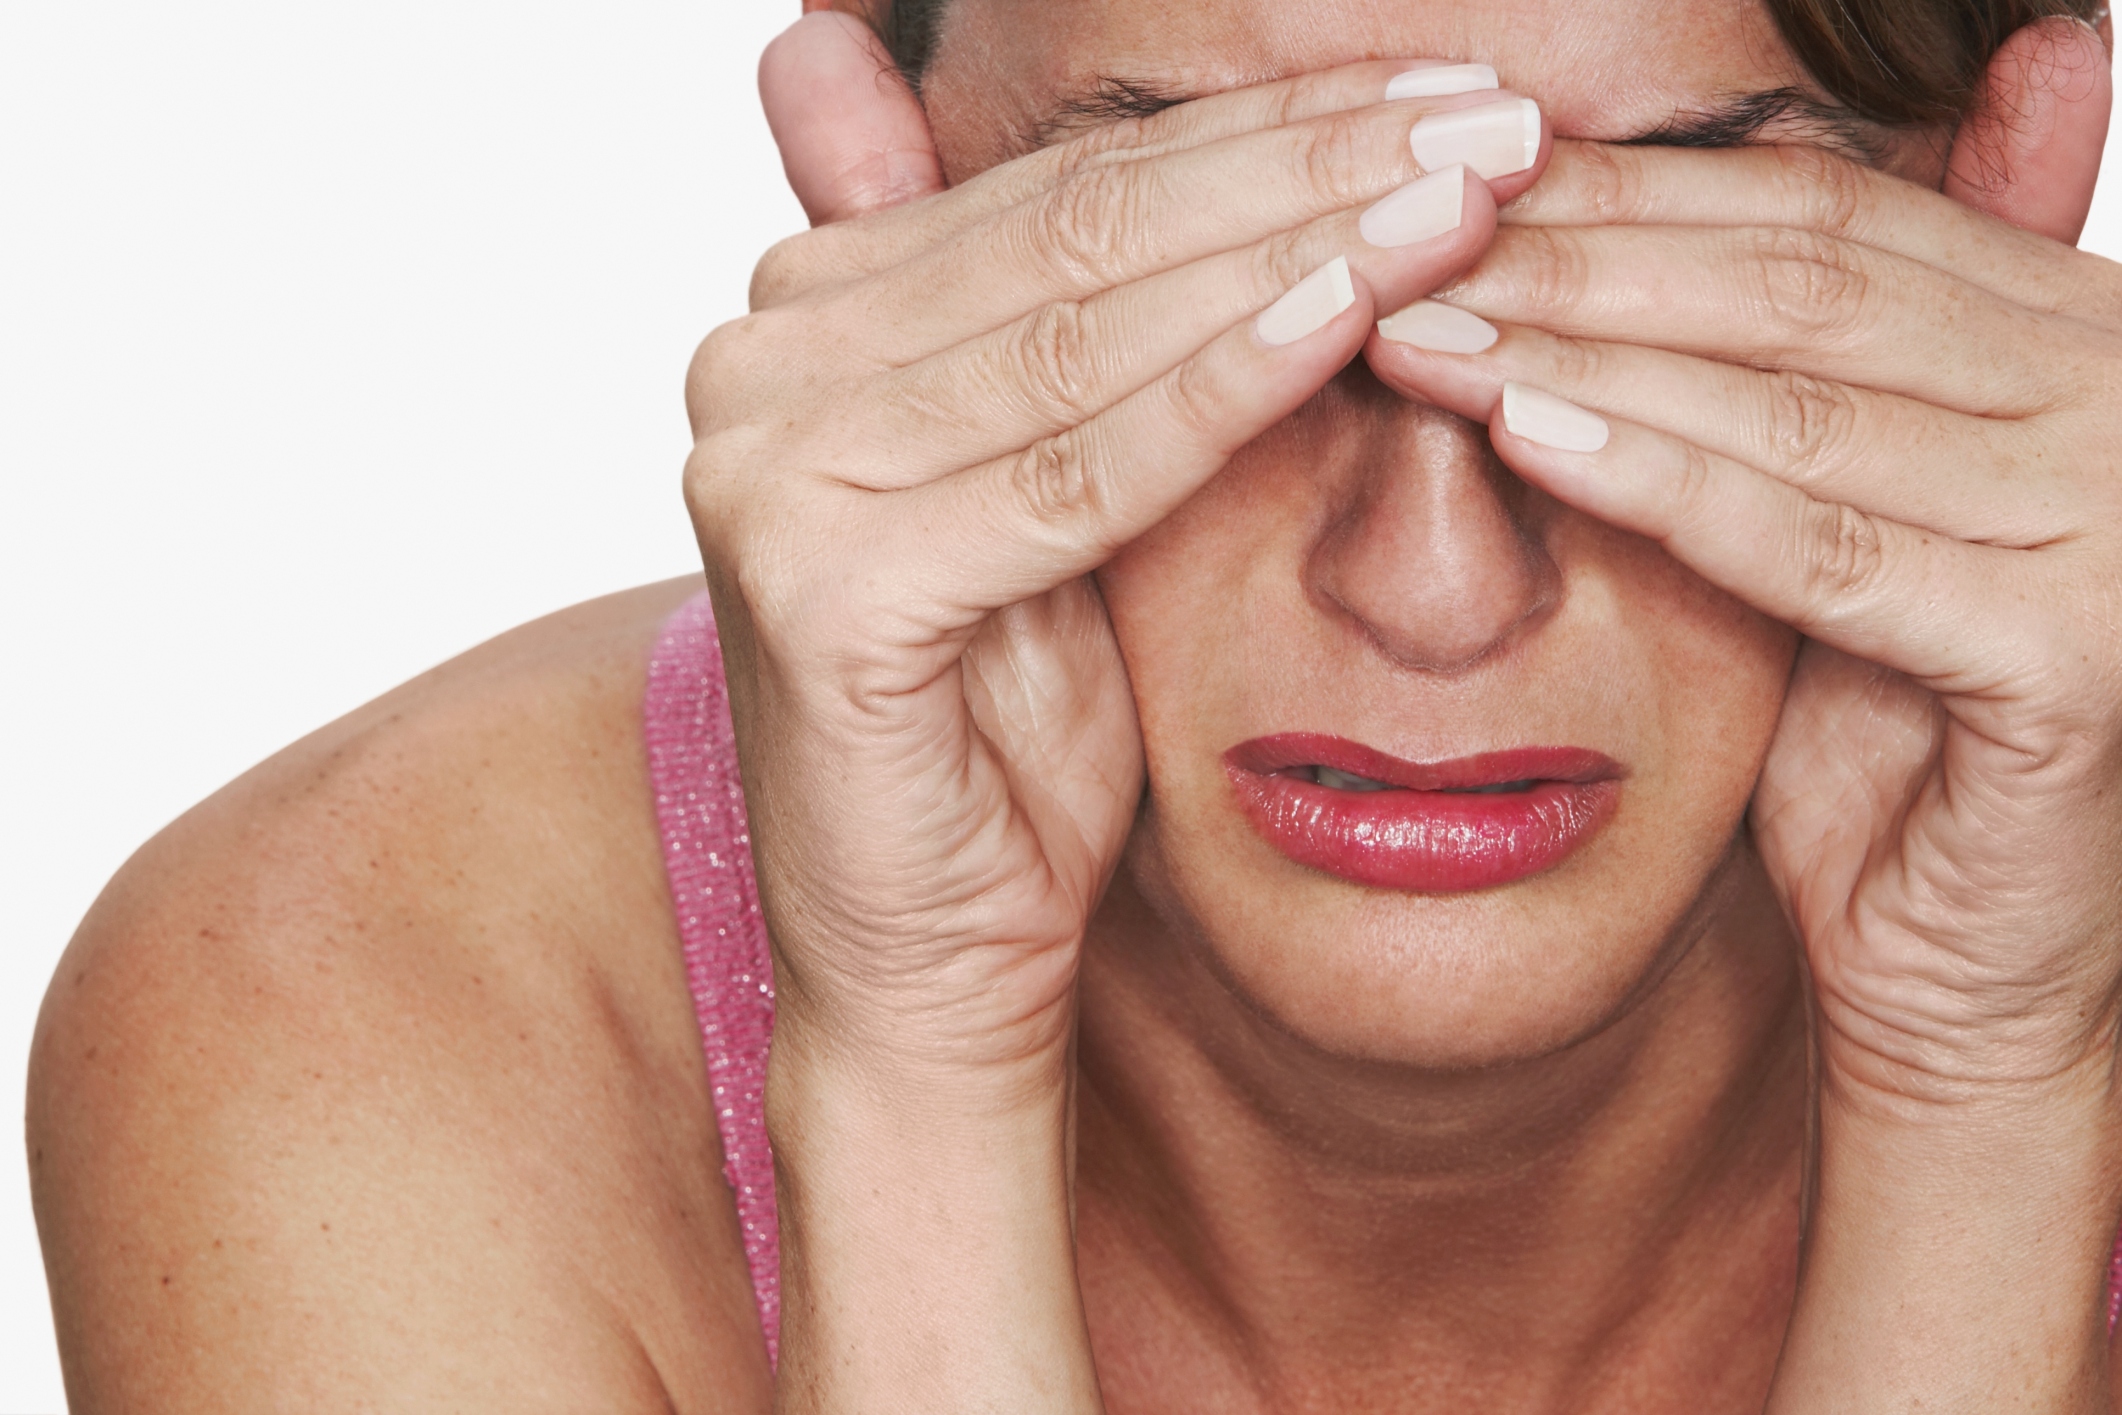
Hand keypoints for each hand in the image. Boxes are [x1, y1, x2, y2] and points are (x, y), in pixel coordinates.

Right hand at [690, 15, 1545, 1408]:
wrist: (926, 960)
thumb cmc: (1009, 737)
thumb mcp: (1061, 498)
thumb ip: (1083, 325)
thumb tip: (1204, 162)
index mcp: (807, 317)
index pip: (1072, 186)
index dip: (1270, 132)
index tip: (1448, 97)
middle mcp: (757, 367)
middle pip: (1085, 235)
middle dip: (1311, 170)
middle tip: (1497, 121)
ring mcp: (771, 472)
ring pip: (1091, 334)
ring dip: (1302, 252)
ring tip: (1470, 196)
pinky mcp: (821, 587)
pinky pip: (1076, 474)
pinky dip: (1222, 394)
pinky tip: (1359, 316)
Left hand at [1367, 18, 2121, 1406]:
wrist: (1965, 962)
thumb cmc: (1884, 744)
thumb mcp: (1829, 528)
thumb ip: (1775, 384)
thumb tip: (1618, 248)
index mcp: (2067, 341)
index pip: (1829, 218)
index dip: (1632, 198)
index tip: (1457, 191)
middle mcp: (2115, 400)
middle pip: (1806, 288)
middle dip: (1582, 265)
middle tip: (1404, 252)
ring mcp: (2111, 523)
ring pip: (1799, 405)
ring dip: (1584, 359)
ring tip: (1422, 336)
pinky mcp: (2072, 651)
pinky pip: (1824, 549)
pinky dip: (1668, 486)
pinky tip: (1529, 439)